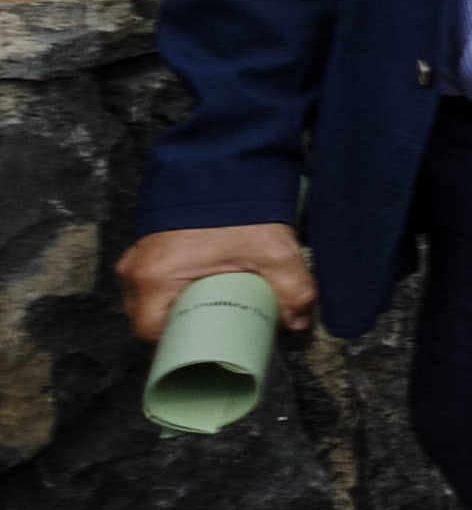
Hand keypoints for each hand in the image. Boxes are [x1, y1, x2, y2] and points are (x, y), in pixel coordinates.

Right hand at [118, 222, 315, 340]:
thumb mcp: (274, 253)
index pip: (150, 331)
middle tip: (215, 328)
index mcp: (154, 276)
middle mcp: (136, 268)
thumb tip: (297, 321)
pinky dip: (172, 288)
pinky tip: (200, 289)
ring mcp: (138, 254)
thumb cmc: (238, 208)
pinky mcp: (147, 244)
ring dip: (176, 306)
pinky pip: (152, 279)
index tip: (205, 344)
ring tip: (210, 309)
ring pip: (149, 298)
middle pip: (149, 316)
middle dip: (181, 326)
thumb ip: (293, 290)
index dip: (177, 343)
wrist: (224, 165)